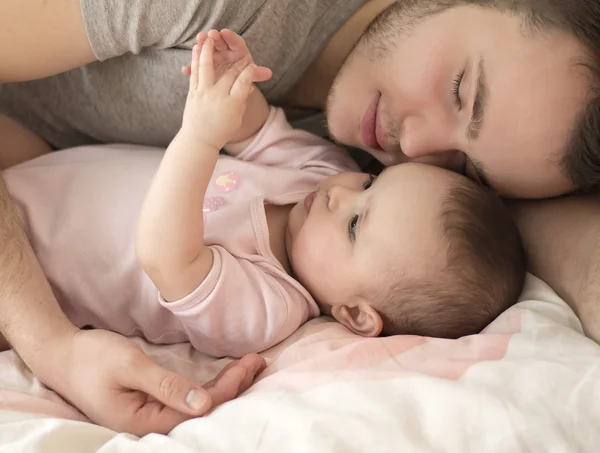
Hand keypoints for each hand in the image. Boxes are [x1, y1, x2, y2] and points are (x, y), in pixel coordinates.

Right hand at [43, 329, 265, 435]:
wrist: (62, 354)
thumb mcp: (130, 367)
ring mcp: (151, 413)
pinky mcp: (151, 401)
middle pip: (202, 410)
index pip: (197, 411)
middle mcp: (150, 423)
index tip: (248, 366)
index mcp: (143, 422)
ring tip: (251, 365)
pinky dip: (209, 384)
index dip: (227, 390)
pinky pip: (187, 397)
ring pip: (197, 403)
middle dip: (234, 386)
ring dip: (225, 385)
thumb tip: (204, 403)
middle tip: (258, 362)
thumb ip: (167, 386)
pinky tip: (227, 375)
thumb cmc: (92, 358)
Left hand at [180, 37, 258, 148]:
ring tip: (209, 37)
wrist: (199, 140)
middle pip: (228, 73)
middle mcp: (217, 97)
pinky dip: (196, 59)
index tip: (254, 66)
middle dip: (234, 59)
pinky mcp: (193, 93)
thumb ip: (242, 100)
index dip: (250, 72)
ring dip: (209, 50)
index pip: (244, 82)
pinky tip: (197, 48)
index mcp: (232, 105)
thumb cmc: (221, 131)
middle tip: (237, 50)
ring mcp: (204, 94)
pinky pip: (195, 72)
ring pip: (207, 67)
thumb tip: (247, 85)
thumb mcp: (237, 119)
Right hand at [182, 29, 271, 82]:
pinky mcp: (204, 66)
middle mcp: (224, 51)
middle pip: (219, 42)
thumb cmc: (245, 78)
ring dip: (201, 46)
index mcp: (237, 50)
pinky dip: (192, 68)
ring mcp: (213, 57)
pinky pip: (197, 66)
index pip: (234, 41)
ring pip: (206, 50)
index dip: (230, 37)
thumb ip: (257, 73)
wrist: (236, 89)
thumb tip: (268, 73)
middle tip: (209, 34)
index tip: (225, 33)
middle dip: (214, 38)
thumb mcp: (251, 75)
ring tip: (197, 43)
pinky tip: (186, 70)